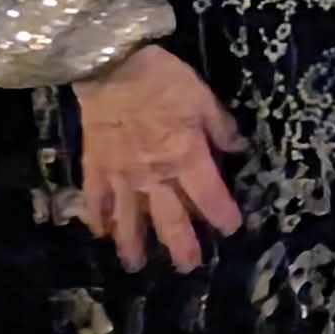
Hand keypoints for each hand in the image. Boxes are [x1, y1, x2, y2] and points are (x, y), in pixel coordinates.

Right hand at [73, 44, 244, 273]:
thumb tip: (239, 149)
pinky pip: (95, 201)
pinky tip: (99, 233)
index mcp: (186, 157)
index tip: (232, 227)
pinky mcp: (95, 168)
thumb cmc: (165, 81)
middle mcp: (155, 176)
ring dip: (133, 245)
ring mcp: (121, 176)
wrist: (114, 68)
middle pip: (170, 219)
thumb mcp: (204, 99)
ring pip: (128, 220)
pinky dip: (96, 219)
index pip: (210, 196)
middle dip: (181, 245)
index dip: (223, 215)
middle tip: (188, 266)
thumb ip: (221, 128)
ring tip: (135, 265)